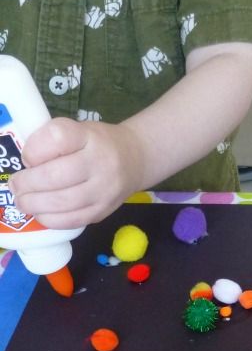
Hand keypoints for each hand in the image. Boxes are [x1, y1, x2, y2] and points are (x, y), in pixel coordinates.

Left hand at [9, 117, 142, 228]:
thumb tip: (25, 168)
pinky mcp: (103, 210)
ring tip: (24, 200)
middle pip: (54, 176)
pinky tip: (42, 213)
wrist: (135, 160)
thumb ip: (51, 142)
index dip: (34, 150)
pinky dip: (49, 219)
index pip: (57, 138)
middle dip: (26, 184)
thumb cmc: (98, 144)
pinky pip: (71, 221)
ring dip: (33, 204)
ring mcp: (105, 189)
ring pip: (61, 202)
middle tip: (16, 185)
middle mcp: (101, 162)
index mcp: (90, 136)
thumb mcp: (78, 130)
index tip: (28, 157)